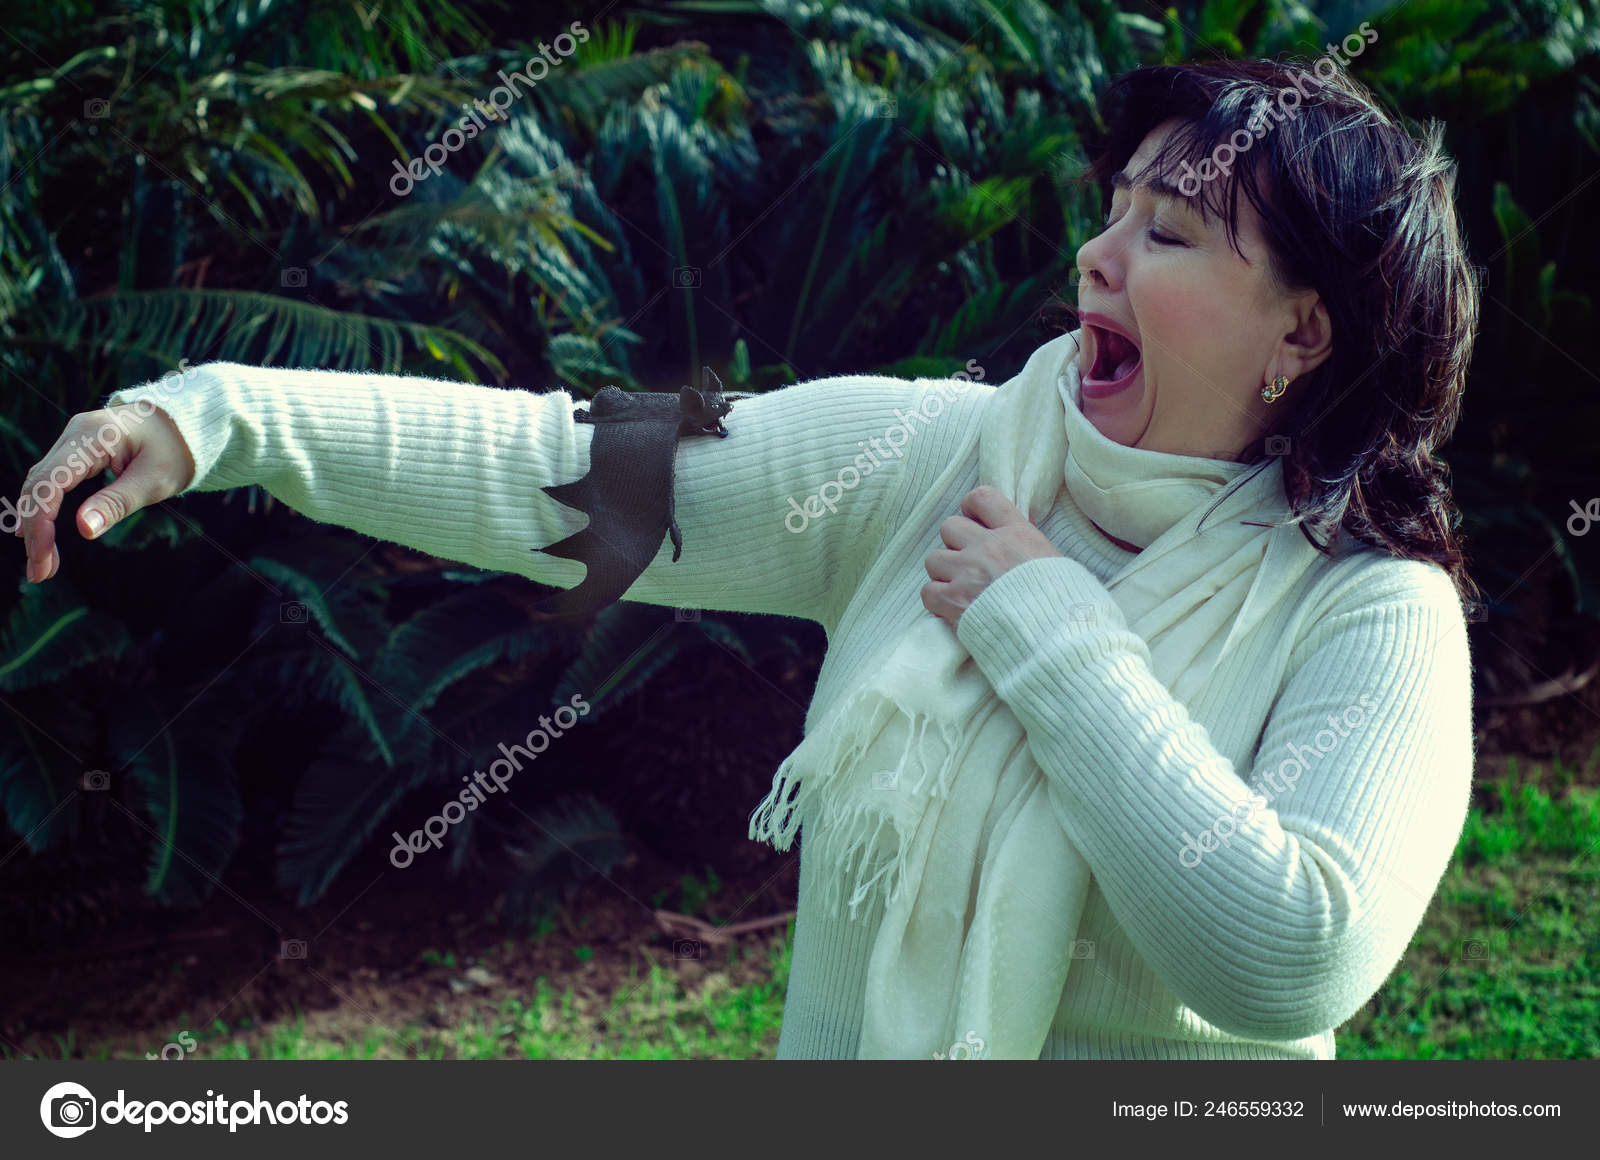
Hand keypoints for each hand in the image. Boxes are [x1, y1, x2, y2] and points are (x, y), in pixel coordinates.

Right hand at [13, 403, 195, 583]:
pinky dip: (46, 511)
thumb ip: (118, 502)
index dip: (40, 522)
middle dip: (34, 531)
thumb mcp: (154, 481)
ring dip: (36, 524)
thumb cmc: (176, 451)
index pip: (50, 482)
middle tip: (40, 574)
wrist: (185, 425)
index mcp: (92, 436)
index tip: (42, 559)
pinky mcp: (75, 452)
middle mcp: (74, 433)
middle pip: (37, 485)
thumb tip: (84, 530)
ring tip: (43, 565)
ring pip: (39, 485)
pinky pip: (51, 482)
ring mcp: (72, 440)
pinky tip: (44, 538)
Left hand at [921, 485, 1062, 627]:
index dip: (971, 507)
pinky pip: (928, 591)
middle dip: (955, 544)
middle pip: (949, 526)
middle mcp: (988, 547)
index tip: (973, 521)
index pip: (982, 498)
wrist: (1055, 635)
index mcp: (1016, 533)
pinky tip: (953, 609)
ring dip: (943, 573)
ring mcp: (968, 572)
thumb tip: (1015, 539)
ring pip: (933, 559)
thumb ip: (1028, 545)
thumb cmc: (1063, 603)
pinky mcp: (954, 601)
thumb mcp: (1055, 561)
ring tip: (961, 589)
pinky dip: (937, 601)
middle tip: (968, 564)